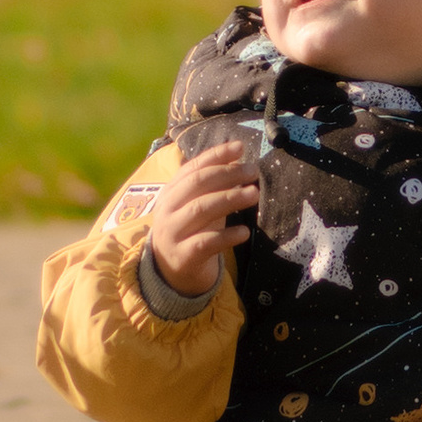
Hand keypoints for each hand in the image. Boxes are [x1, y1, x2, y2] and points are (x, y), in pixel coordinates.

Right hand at [149, 139, 258, 295]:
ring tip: (254, 194)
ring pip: (201, 209)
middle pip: (197, 184)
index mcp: (170, 192)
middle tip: (252, 171)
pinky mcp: (183, 256)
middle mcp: (167, 210)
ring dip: (230, 198)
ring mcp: (172, 233)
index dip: (216, 155)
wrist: (170, 274)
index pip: (193, 167)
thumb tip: (238, 159)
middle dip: (227, 174)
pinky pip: (206, 242)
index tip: (240, 147)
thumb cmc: (190, 232)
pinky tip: (245, 232)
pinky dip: (227, 235)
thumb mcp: (198, 205)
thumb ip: (214, 185)